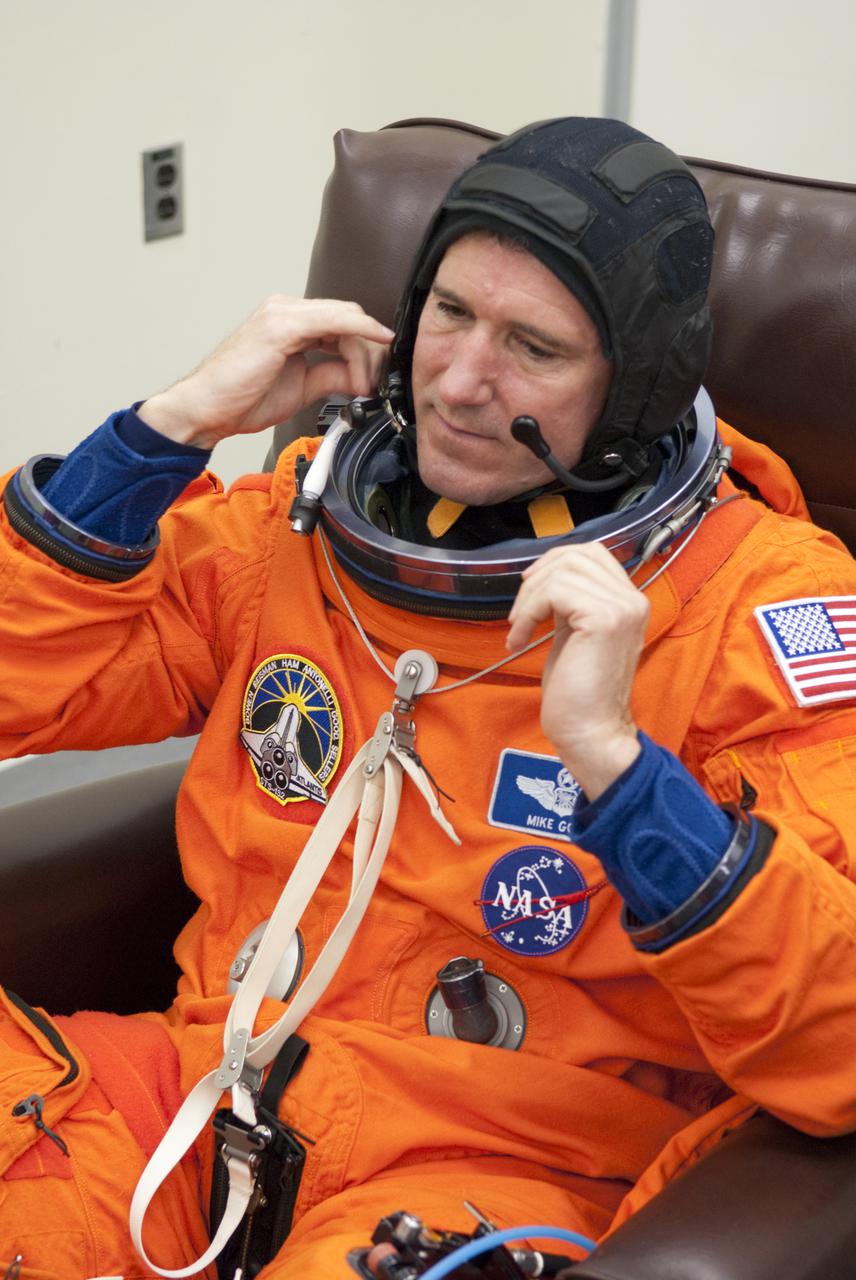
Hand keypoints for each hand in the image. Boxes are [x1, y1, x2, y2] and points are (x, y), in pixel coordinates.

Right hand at [138, 295, 394, 448]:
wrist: (206, 409)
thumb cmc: (241, 399)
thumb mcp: (301, 388)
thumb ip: (331, 376)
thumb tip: (360, 379)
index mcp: (289, 322)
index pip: (342, 324)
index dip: (366, 349)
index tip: (376, 376)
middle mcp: (286, 310)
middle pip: (349, 317)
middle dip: (371, 350)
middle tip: (375, 383)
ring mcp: (282, 314)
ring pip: (346, 317)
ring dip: (366, 351)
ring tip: (364, 385)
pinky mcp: (280, 325)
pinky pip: (333, 320)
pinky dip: (360, 331)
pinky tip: (376, 344)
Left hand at [506, 542, 647, 799]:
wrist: (591, 733)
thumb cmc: (579, 693)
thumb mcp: (575, 633)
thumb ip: (572, 602)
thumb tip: (545, 576)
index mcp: (629, 601)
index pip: (592, 554)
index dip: (554, 564)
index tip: (530, 592)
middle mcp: (633, 599)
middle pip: (577, 554)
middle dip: (538, 577)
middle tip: (519, 612)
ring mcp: (622, 608)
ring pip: (563, 570)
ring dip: (529, 598)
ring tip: (519, 628)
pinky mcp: (604, 619)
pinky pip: (554, 592)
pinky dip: (528, 612)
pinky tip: (520, 639)